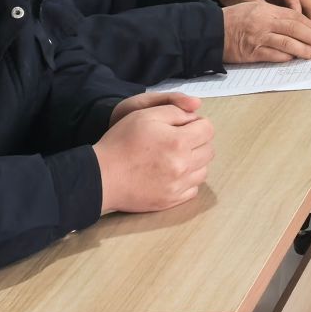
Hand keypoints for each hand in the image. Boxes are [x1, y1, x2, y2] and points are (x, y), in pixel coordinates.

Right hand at [97, 94, 213, 213]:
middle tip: (179, 140)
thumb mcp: (145, 114)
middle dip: (198, 142)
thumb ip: (175, 110)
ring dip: (195, 161)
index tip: (185, 126)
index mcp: (179, 142)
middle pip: (209, 150)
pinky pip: (193, 189)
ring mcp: (178, 186)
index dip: (198, 124)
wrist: (101, 177)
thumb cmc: (121, 142)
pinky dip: (187, 180)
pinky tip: (172, 173)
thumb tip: (195, 116)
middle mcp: (183, 165)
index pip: (208, 129)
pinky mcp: (170, 201)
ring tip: (176, 157)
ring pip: (203, 170)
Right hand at [222, 0, 310, 63]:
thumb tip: (293, 23)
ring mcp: (259, 38)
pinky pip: (274, 55)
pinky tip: (294, 58)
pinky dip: (286, 57)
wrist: (209, 31)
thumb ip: (272, 13)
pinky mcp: (252, 53)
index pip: (294, 16)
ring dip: (303, 50)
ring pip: (288, 44)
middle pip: (295, 29)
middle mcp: (264, 22)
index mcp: (265, 9)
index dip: (309, 24)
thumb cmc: (231, 19)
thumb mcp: (252, 7)